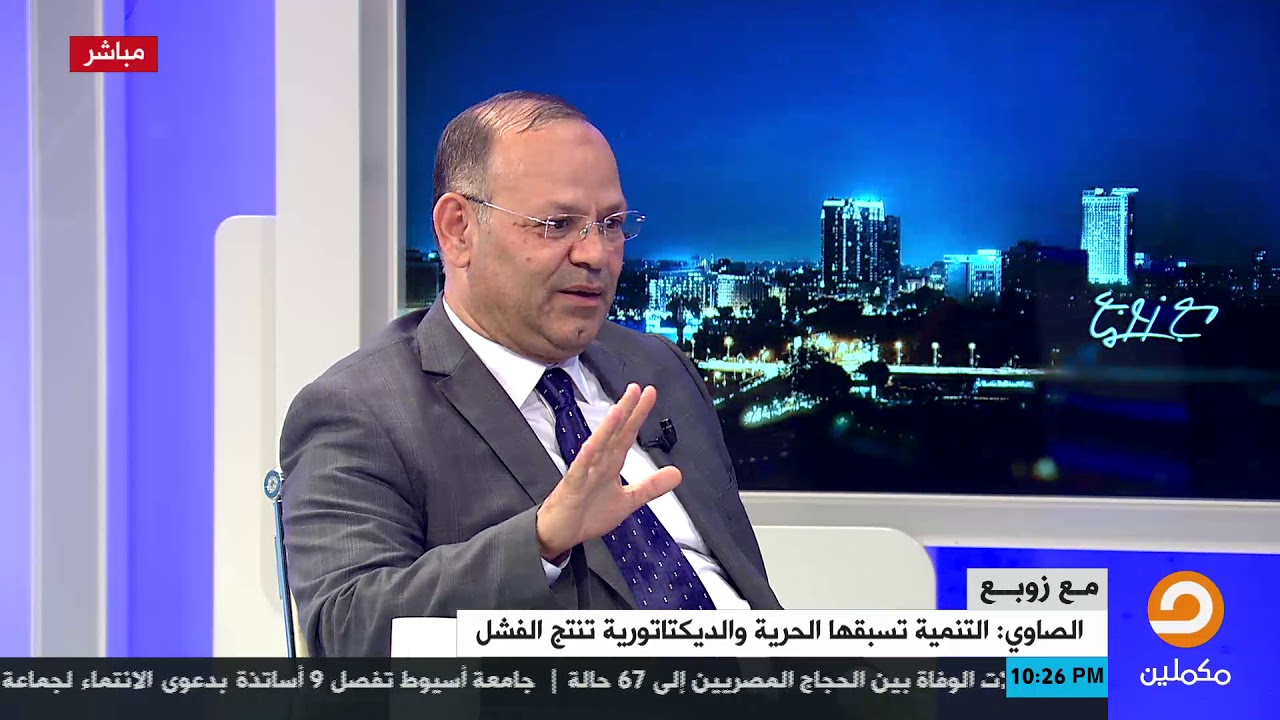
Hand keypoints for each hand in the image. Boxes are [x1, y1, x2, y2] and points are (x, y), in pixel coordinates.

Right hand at [535, 383, 682, 560]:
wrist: (560, 535)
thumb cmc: (587, 515)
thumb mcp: (628, 501)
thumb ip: (650, 487)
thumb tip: (677, 473)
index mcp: (610, 464)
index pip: (627, 434)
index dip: (639, 414)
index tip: (649, 394)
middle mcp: (598, 463)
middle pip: (614, 433)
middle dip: (626, 410)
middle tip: (637, 389)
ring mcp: (584, 473)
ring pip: (597, 446)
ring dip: (607, 429)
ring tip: (619, 409)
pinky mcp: (571, 487)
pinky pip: (579, 471)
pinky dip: (585, 458)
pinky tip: (592, 445)